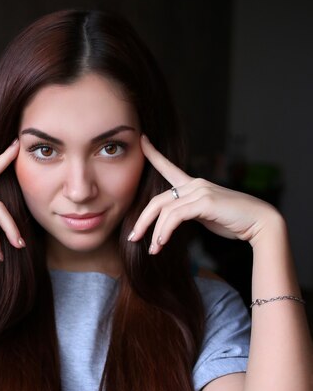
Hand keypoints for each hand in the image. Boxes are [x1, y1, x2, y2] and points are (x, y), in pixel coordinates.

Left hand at [129, 135, 280, 253]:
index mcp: (194, 185)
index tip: (142, 140)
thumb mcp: (205, 215)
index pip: (168, 167)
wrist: (258, 222)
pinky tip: (162, 243)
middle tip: (132, 238)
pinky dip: (166, 231)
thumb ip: (188, 213)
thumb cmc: (233, 221)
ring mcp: (200, 191)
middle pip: (158, 200)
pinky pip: (176, 216)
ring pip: (165, 211)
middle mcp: (195, 184)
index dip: (153, 154)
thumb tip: (171, 224)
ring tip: (153, 250)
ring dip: (156, 233)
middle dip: (142, 220)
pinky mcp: (205, 201)